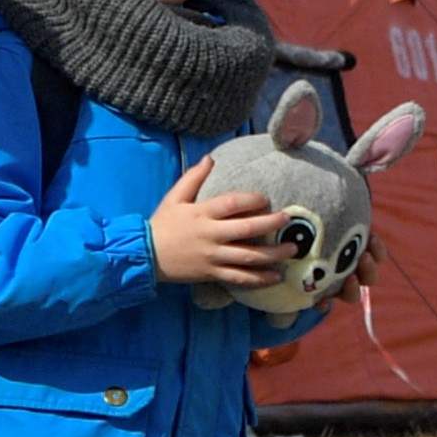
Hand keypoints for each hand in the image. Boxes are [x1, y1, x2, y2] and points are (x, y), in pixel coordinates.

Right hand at [150, 163, 299, 294]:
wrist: (145, 256)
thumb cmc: (161, 224)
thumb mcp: (174, 197)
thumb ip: (193, 177)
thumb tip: (210, 158)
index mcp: (202, 213)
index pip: (232, 203)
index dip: (252, 200)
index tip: (267, 199)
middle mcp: (210, 235)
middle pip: (247, 229)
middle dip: (271, 224)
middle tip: (288, 219)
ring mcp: (213, 256)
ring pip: (248, 256)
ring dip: (273, 254)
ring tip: (292, 250)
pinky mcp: (212, 274)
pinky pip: (239, 277)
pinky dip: (259, 278)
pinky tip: (275, 276)